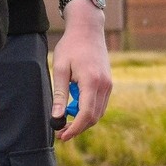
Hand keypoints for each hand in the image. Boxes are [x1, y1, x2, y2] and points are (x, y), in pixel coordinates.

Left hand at [52, 1, 110, 140]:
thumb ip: (59, 94)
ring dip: (82, 120)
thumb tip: (56, 117)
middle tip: (60, 131)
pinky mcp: (108, 83)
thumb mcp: (60, 68)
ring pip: (98, 113)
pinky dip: (88, 110)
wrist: (88, 29)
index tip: (62, 136)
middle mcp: (104, 85)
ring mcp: (108, 85)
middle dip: (78, 127)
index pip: (86, 114)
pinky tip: (74, 107)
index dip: (75, 128)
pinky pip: (100, 104)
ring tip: (65, 118)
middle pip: (94, 117)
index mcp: (92, 81)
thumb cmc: (71, 46)